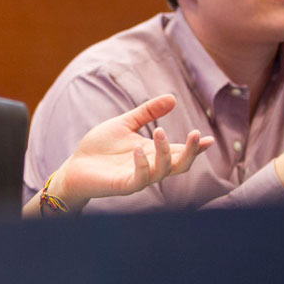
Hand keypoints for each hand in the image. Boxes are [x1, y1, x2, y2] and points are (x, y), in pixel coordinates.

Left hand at [53, 94, 212, 210]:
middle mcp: (150, 167)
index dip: (195, 147)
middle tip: (195, 134)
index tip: (208, 138)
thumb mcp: (124, 124)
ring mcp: (137, 178)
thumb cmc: (100, 147)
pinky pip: (139, 179)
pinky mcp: (123, 186)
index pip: (179, 152)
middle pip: (180, 165)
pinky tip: (138, 149)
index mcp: (152, 153)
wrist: (75, 166)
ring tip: (159, 131)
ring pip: (163, 171)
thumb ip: (147, 112)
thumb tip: (173, 98)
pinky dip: (142, 164)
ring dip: (165, 152)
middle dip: (190, 151)